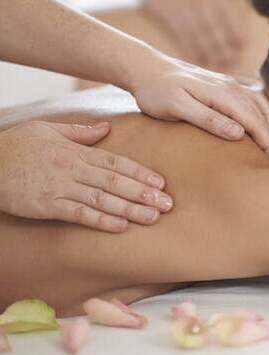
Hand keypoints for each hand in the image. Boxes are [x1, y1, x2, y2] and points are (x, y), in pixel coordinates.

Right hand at [0, 121, 173, 231]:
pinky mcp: (47, 206)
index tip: (161, 182)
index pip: (116, 162)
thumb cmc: (15, 146)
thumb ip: (79, 132)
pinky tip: (121, 226)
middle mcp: (73, 169)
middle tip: (169, 204)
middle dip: (144, 193)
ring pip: (103, 199)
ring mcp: (60, 188)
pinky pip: (79, 214)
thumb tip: (106, 128)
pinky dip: (101, 220)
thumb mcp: (47, 130)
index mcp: (76, 152)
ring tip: (154, 216)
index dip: (140, 173)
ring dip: (131, 208)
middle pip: (115, 182)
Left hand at [128, 55, 268, 161]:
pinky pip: (250, 103)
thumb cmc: (156, 91)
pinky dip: (259, 118)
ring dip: (266, 129)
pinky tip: (255, 131)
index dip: (266, 143)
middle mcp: (231, 87)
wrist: (145, 67)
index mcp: (223, 93)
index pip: (255, 121)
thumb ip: (208, 119)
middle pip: (261, 116)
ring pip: (259, 108)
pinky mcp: (224, 87)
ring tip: (266, 151)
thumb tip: (239, 133)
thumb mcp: (177, 107)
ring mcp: (229, 85)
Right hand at [143, 0, 246, 68]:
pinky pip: (184, 39)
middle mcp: (201, 5)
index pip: (228, 15)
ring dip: (210, 52)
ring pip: (200, 36)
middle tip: (233, 60)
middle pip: (215, 29)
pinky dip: (191, 51)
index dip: (235, 30)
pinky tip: (199, 62)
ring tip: (219, 64)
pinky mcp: (173, 22)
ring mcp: (186, 14)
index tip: (242, 44)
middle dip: (224, 45)